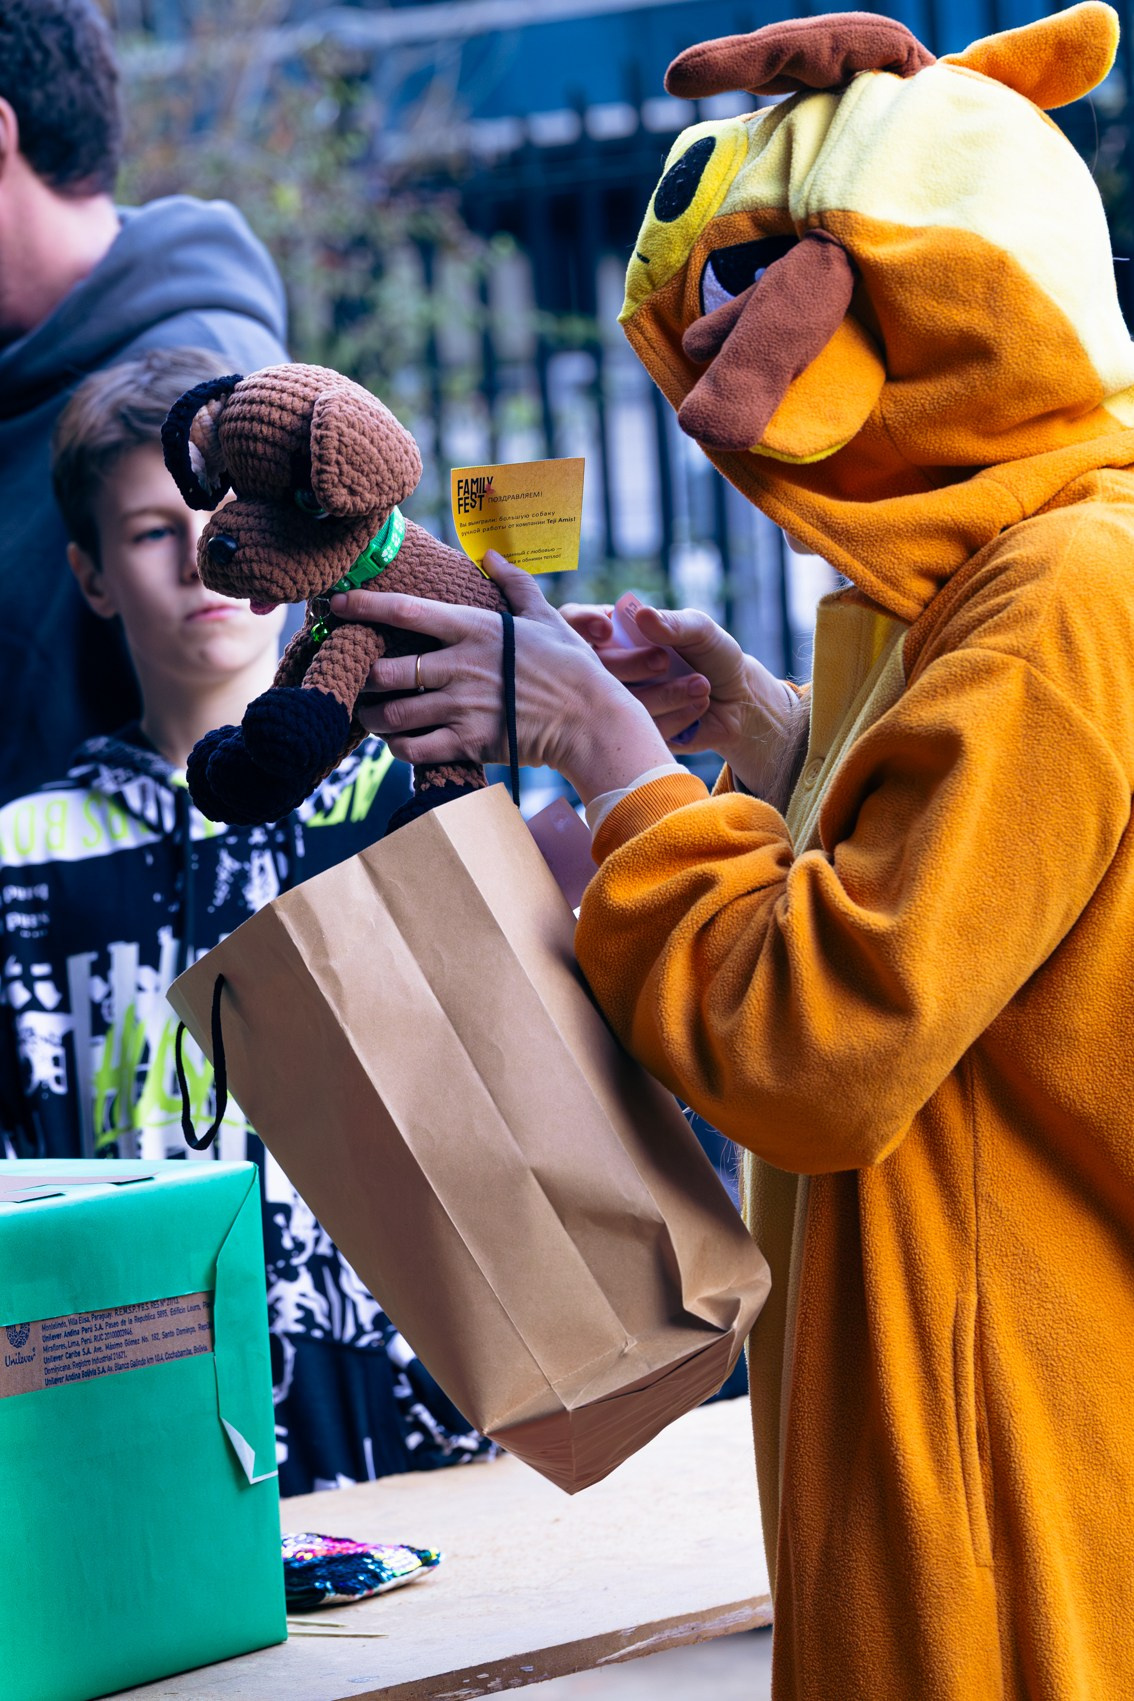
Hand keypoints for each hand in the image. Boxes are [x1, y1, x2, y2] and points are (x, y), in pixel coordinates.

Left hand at [336, 553, 671, 803]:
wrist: (592, 721)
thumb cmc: (571, 667)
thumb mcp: (546, 617)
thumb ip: (514, 583)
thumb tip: (492, 553)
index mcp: (476, 630)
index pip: (407, 612)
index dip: (364, 606)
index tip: (336, 604)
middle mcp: (462, 667)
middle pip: (387, 672)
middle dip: (364, 679)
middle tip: (358, 682)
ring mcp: (464, 708)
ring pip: (393, 715)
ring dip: (373, 718)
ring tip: (369, 716)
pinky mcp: (470, 743)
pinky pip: (413, 750)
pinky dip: (397, 748)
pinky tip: (397, 744)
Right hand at [560, 602, 796, 792]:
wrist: (737, 702)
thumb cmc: (715, 656)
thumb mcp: (701, 630)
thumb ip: (673, 623)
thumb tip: (642, 615)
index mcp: (615, 637)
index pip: (574, 624)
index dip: (581, 624)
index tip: (606, 629)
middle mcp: (607, 670)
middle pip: (588, 668)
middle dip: (629, 663)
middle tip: (664, 661)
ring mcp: (614, 705)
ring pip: (612, 704)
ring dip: (661, 693)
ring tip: (701, 685)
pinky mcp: (630, 736)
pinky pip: (637, 731)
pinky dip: (673, 717)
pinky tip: (698, 706)